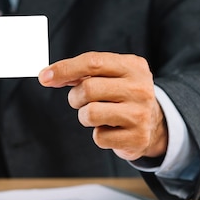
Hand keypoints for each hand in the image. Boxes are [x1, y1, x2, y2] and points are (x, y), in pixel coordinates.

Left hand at [38, 52, 167, 160]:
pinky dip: (99, 135)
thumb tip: (49, 75)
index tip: (44, 77)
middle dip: (76, 97)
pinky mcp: (137, 137)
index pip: (93, 62)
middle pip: (88, 88)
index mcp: (133, 66)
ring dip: (85, 116)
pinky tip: (112, 129)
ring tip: (99, 115)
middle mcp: (140, 88)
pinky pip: (99, 137)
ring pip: (90, 114)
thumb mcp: (111, 75)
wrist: (155, 124)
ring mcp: (140, 113)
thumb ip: (83, 72)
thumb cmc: (122, 95)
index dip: (65, 68)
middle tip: (82, 101)